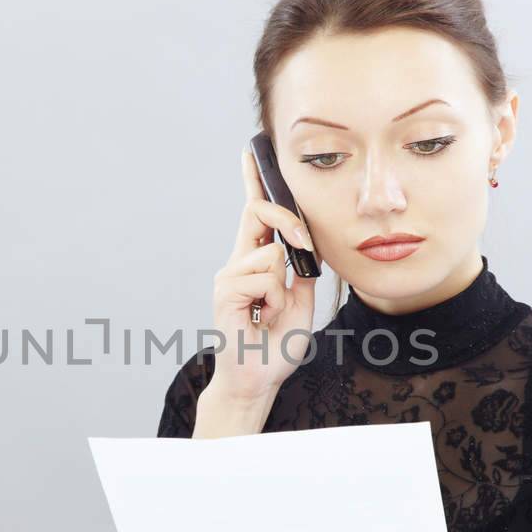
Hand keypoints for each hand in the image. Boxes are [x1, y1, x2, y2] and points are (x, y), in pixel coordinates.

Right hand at [206, 144, 319, 403]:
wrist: (259, 379)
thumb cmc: (278, 344)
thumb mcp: (301, 299)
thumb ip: (302, 269)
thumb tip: (307, 243)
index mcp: (255, 261)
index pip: (253, 213)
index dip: (253, 182)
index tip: (251, 152)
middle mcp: (238, 262)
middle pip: (258, 212)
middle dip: (288, 219)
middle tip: (304, 246)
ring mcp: (228, 275)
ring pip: (271, 253)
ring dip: (284, 287)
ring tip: (272, 313)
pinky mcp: (225, 290)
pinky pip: (264, 275)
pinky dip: (274, 298)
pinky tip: (263, 317)